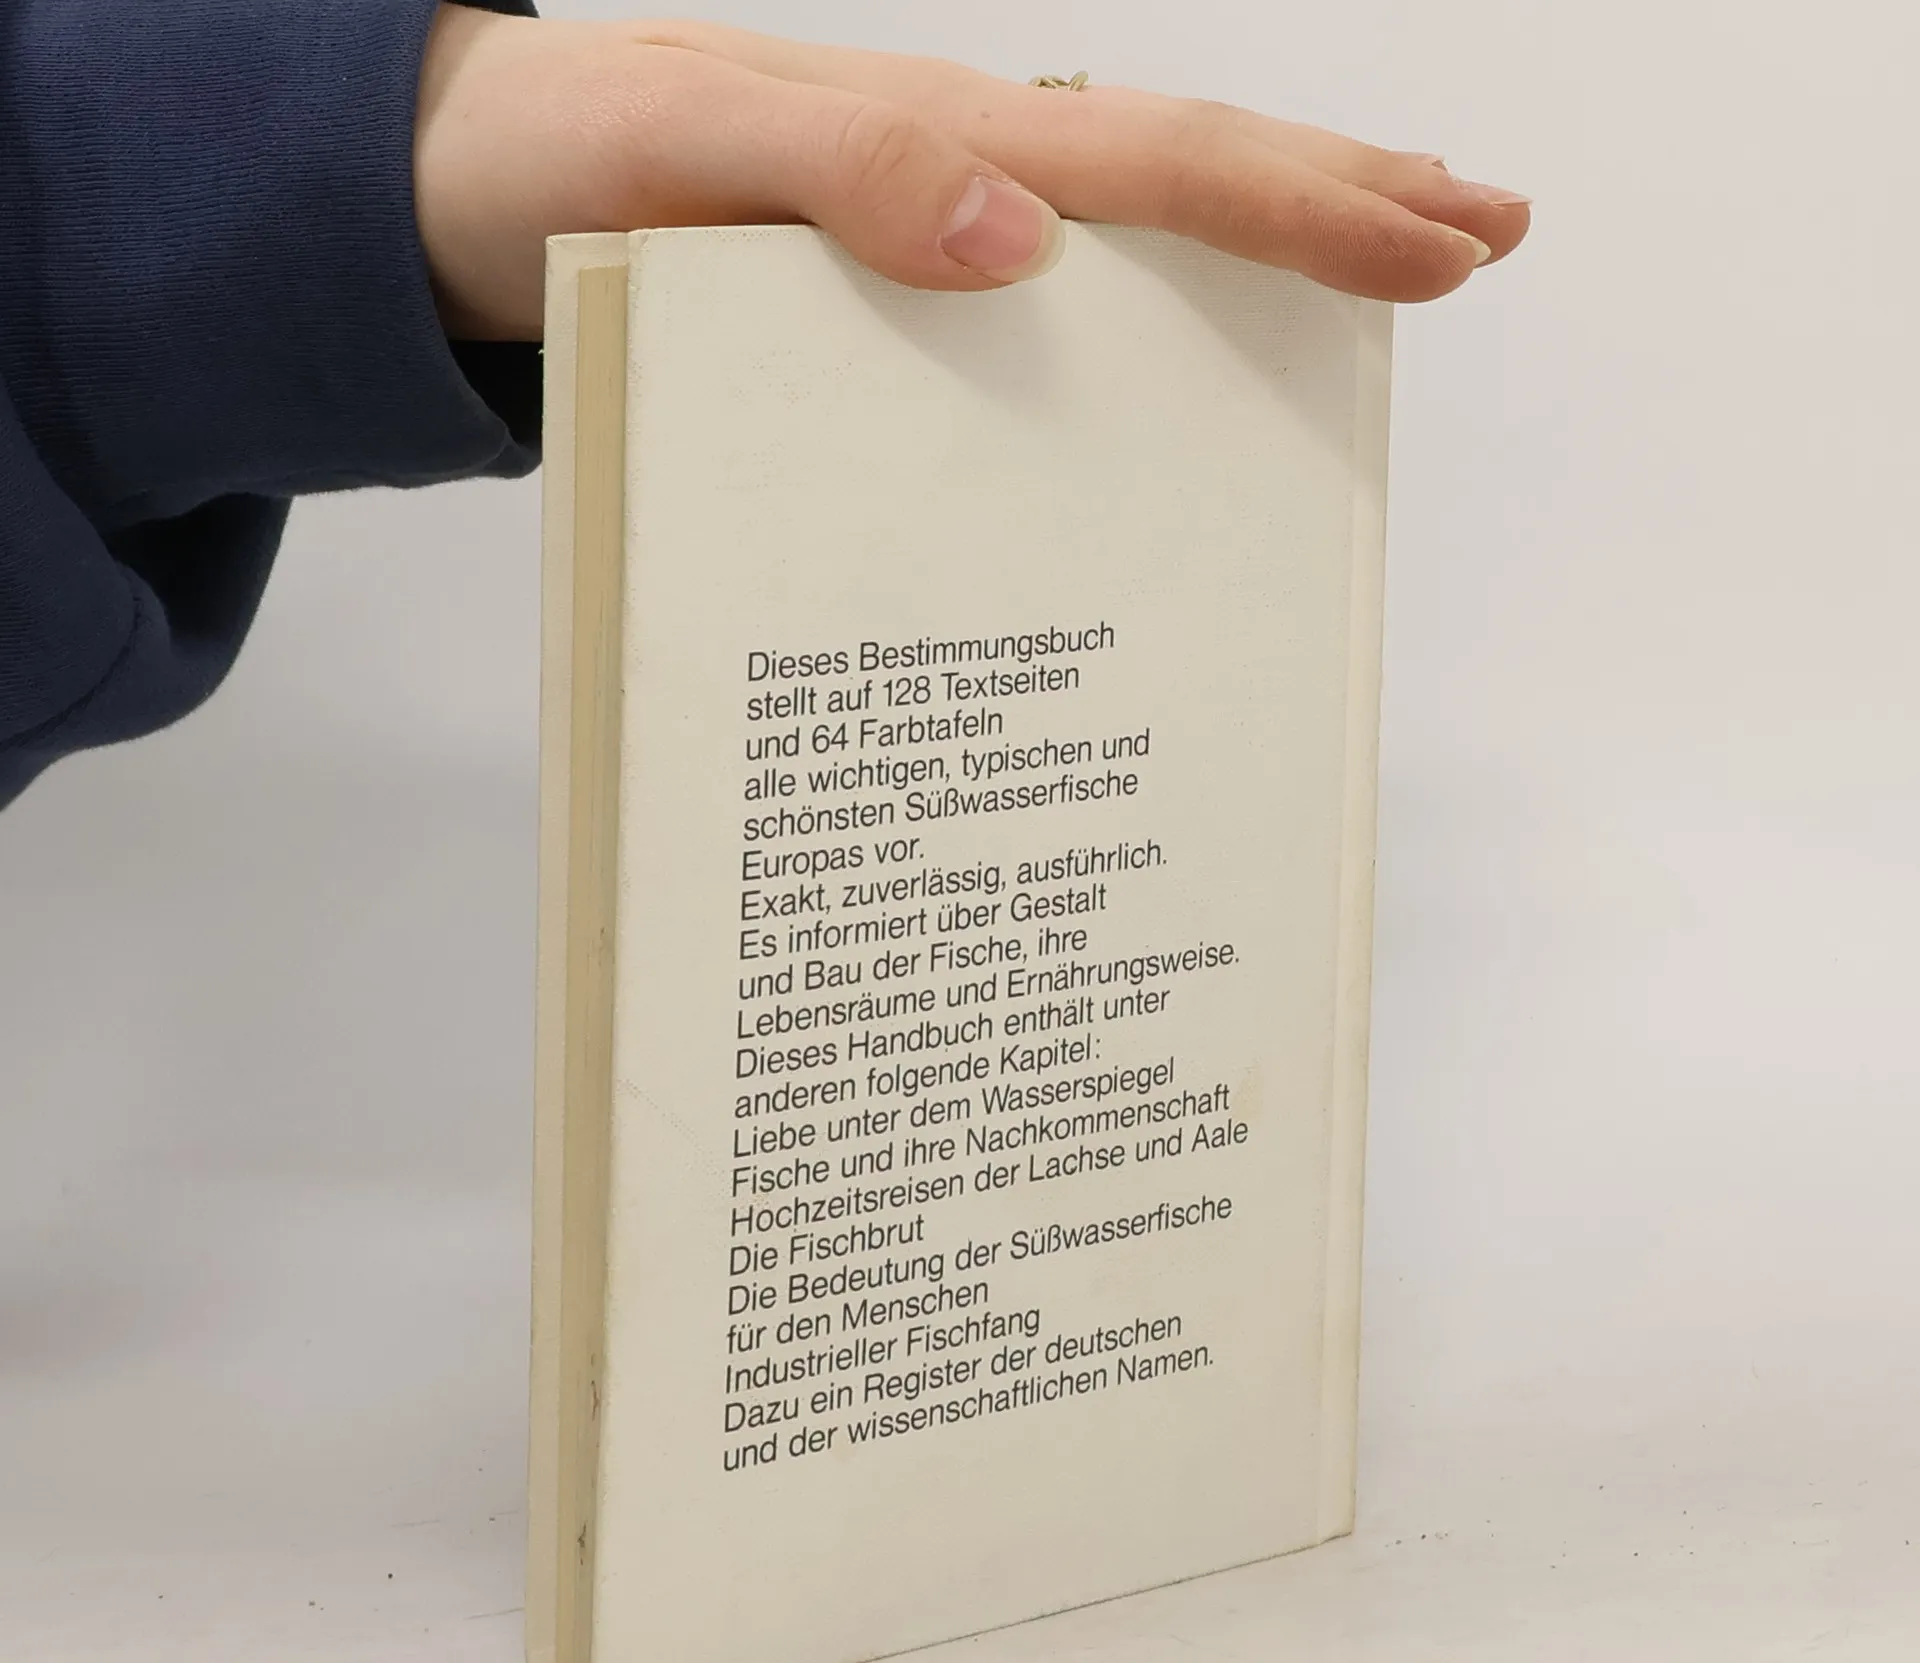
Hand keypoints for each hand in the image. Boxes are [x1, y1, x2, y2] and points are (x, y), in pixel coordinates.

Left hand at [415, 10, 1530, 339]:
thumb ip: (837, 178)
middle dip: (1342, 204)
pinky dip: (1154, 314)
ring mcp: (934, 228)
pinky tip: (1197, 359)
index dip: (1304, 204)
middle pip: (1182, 173)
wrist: (466, 190)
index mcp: (928, 141)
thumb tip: (1028, 235)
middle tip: (1489, 233)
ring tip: (1397, 270)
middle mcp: (954, 174)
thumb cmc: (554, 167)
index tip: (1442, 239)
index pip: (1155, 164)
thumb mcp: (669, 156)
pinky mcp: (899, 291)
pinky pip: (1057, 298)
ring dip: (1273, 247)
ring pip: (1137, 228)